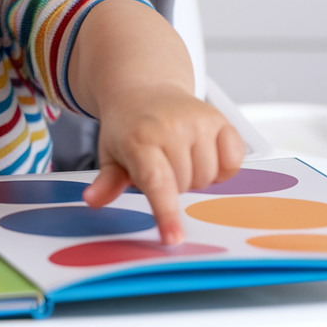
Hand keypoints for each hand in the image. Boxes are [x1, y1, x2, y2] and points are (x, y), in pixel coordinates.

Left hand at [66, 0, 244, 245]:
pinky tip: (201, 151)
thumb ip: (107, 181)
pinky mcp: (219, 118)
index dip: (166, 213)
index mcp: (140, 139)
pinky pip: (233, 161)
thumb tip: (93, 199)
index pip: (157, 184)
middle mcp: (171, 127)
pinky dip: (221, 165)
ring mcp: (197, 121)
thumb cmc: (128, 127)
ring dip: (195, 176)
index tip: (173, 238)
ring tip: (177, 155)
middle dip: (173, 186)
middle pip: (185, 187)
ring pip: (209, 178)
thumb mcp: (110, 154)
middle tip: (159, 164)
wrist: (142, 88)